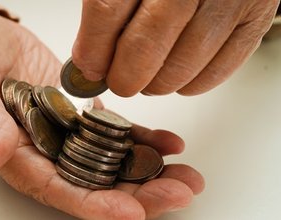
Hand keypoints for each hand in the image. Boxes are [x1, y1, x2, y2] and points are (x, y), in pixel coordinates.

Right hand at [0, 9, 203, 219]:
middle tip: (180, 193)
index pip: (56, 189)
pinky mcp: (81, 119)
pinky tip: (170, 143)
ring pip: (111, 166)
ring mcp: (66, 138)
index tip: (131, 213)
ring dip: (149, 174)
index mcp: (15, 154)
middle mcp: (45, 154)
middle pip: (93, 186)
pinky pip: (115, 136)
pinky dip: (144, 141)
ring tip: (188, 176)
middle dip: (137, 195)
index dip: (93, 205)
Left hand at [72, 0, 278, 95]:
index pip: (108, 9)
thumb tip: (90, 60)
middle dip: (125, 76)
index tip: (90, 68)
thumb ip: (106, 8)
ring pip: (183, 62)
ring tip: (149, 80)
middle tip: (121, 82)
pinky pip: (221, 67)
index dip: (94, 49)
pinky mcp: (257, 14)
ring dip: (158, 84)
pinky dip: (193, 83)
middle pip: (146, 43)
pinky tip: (179, 76)